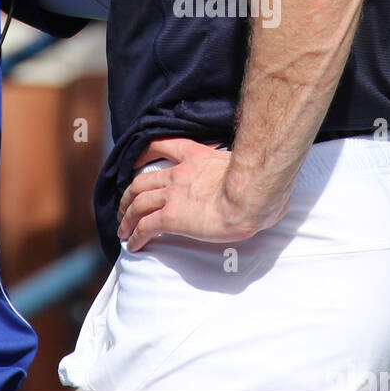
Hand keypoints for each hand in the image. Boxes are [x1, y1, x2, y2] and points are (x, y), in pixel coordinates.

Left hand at [116, 138, 286, 249]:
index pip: (164, 145)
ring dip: (127, 217)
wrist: (250, 194)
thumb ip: (245, 170)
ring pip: (139, 203)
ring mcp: (174, 195)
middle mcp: (179, 174)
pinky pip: (147, 226)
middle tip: (125, 207)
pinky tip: (133, 245)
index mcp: (196, 157)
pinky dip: (136, 236)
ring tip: (123, 229)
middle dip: (129, 195)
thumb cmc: (258, 182)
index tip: (136, 160)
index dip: (145, 153)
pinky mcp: (173, 217)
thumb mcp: (247, 165)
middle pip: (143, 181)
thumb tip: (266, 184)